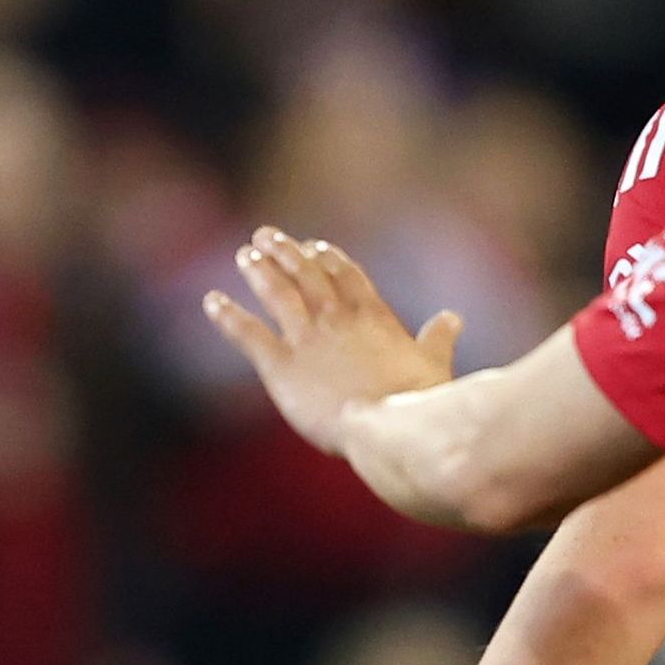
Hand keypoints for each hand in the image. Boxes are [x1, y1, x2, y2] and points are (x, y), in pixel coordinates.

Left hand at [202, 228, 462, 454]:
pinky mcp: (281, 367)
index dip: (328, 259)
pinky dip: (228, 316)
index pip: (346, 276)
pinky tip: (211, 301)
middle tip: (266, 235)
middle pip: (307, 275)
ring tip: (244, 255)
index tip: (314, 246)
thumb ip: (438, 338)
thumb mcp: (433, 365)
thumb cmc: (417, 404)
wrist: (388, 429)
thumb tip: (453, 318)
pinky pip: (248, 335)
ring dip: (259, 271)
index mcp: (373, 317)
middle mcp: (336, 320)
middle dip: (286, 252)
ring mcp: (307, 341)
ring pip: (278, 294)